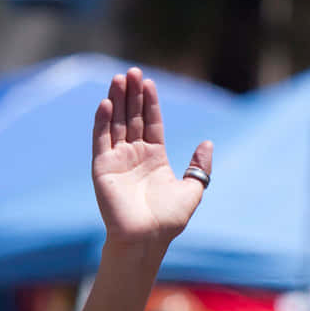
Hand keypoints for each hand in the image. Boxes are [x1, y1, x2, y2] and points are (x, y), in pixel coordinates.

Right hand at [92, 67, 212, 248]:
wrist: (147, 238)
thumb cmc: (169, 220)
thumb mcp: (193, 190)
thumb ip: (200, 167)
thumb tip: (208, 143)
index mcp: (155, 159)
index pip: (151, 123)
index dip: (150, 103)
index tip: (150, 82)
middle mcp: (135, 156)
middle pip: (132, 118)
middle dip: (133, 95)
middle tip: (133, 72)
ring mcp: (117, 160)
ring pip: (116, 123)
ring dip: (117, 100)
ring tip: (120, 78)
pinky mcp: (103, 167)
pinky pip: (101, 139)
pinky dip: (102, 121)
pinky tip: (107, 103)